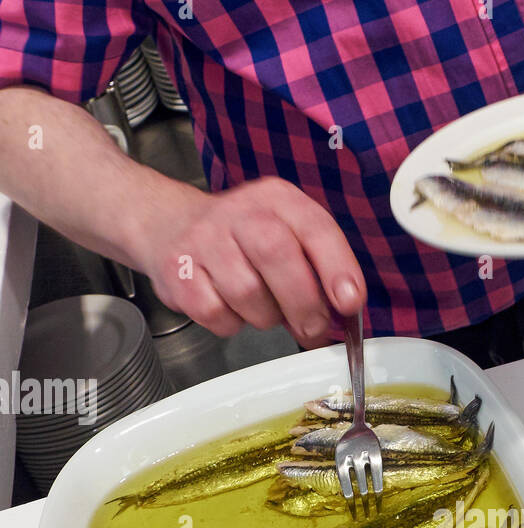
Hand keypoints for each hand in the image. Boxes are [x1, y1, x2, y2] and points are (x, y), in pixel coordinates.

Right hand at [135, 177, 366, 347]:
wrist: (169, 226)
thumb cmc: (243, 241)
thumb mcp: (285, 234)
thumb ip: (316, 269)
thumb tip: (340, 316)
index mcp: (277, 199)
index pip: (314, 227)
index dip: (337, 267)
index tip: (350, 302)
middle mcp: (240, 211)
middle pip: (277, 255)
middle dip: (302, 303)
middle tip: (312, 328)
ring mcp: (204, 239)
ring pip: (246, 292)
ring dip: (264, 316)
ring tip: (262, 308)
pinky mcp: (178, 271)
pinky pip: (215, 313)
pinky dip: (230, 323)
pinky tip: (230, 308)